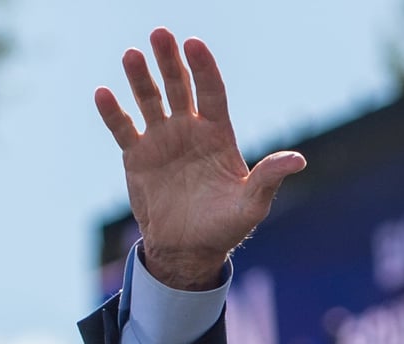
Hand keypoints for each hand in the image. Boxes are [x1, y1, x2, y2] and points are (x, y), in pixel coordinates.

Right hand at [95, 27, 306, 289]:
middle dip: (170, 61)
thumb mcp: (252, 204)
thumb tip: (299, 160)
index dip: (204, 68)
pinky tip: (103, 93)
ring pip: (150, 100)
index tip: (194, 44)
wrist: (189, 249)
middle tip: (160, 34)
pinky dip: (113, 112)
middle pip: (179, 87)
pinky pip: (123, 128)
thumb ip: (269, 177)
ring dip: (140, 78)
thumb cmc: (226, 226)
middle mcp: (190, 131)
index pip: (212, 92)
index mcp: (218, 135)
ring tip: (132, 56)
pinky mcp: (137, 157)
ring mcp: (162, 141)